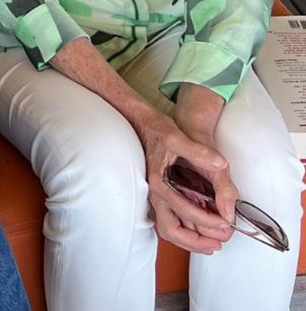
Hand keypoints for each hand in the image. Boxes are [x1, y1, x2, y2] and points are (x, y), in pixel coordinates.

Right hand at [135, 110, 234, 252]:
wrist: (141, 122)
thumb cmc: (157, 129)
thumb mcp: (177, 137)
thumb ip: (199, 151)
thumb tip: (221, 164)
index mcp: (158, 182)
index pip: (184, 211)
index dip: (207, 221)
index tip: (226, 223)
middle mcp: (154, 193)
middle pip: (171, 230)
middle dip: (195, 242)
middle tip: (217, 245)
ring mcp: (154, 196)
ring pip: (168, 229)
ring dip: (189, 241)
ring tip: (210, 245)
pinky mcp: (158, 195)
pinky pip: (168, 221)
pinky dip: (183, 231)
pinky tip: (197, 230)